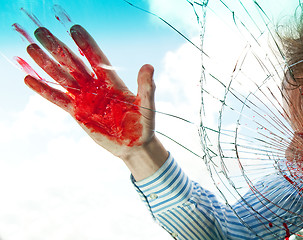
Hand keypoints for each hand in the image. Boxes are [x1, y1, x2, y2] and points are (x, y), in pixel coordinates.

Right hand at [24, 25, 155, 158]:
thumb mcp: (147, 105)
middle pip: (74, 64)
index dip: (86, 44)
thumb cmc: (144, 124)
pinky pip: (58, 99)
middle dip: (58, 48)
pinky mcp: (77, 112)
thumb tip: (148, 66)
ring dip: (47, 64)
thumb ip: (146, 86)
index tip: (74, 29)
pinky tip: (30, 79)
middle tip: (41, 32)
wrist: (135, 146)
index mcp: (112, 81)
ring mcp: (85, 99)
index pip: (96, 58)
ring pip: (63, 78)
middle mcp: (96, 87)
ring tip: (31, 49)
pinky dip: (44, 90)